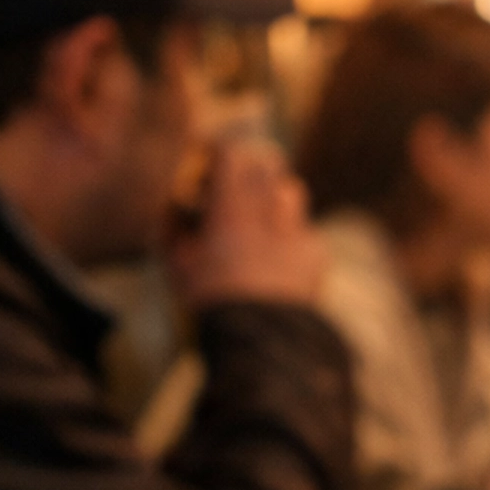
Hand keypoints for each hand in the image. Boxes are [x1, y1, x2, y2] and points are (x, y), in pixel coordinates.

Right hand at [168, 137, 323, 310]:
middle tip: (238, 183)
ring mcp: (298, 230)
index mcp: (232, 207)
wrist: (262, 339)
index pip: (231, 154)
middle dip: (251, 167)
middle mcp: (268, 211)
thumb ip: (173, 227)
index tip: (211, 155)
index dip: (220, 150)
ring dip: (275, 197)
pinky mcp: (317, 254)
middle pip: (267, 164)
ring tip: (262, 218)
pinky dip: (293, 238)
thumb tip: (172, 205)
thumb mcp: (177, 265)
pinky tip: (279, 260)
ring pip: (291, 192)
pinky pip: (306, 231)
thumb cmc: (211, 301)